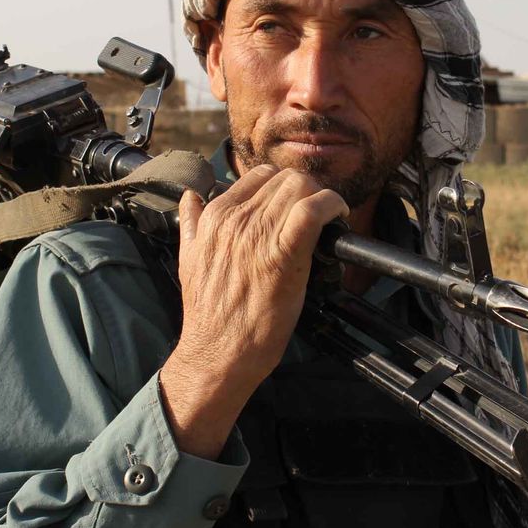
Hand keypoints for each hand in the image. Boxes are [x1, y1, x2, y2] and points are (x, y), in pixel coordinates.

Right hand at [158, 165, 347, 458]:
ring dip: (321, 198)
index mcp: (215, 217)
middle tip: (317, 214)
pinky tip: (338, 215)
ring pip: (300, 187)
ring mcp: (260, 234)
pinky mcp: (284, 253)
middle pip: (285, 179)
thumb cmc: (208, 312)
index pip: (260, 177)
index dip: (284, 187)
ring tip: (328, 218)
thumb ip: (191, 224)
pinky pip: (312, 210)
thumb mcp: (188, 259)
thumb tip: (192, 198)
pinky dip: (331, 204)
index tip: (295, 204)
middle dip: (306, 191)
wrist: (217, 351)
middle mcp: (237, 219)